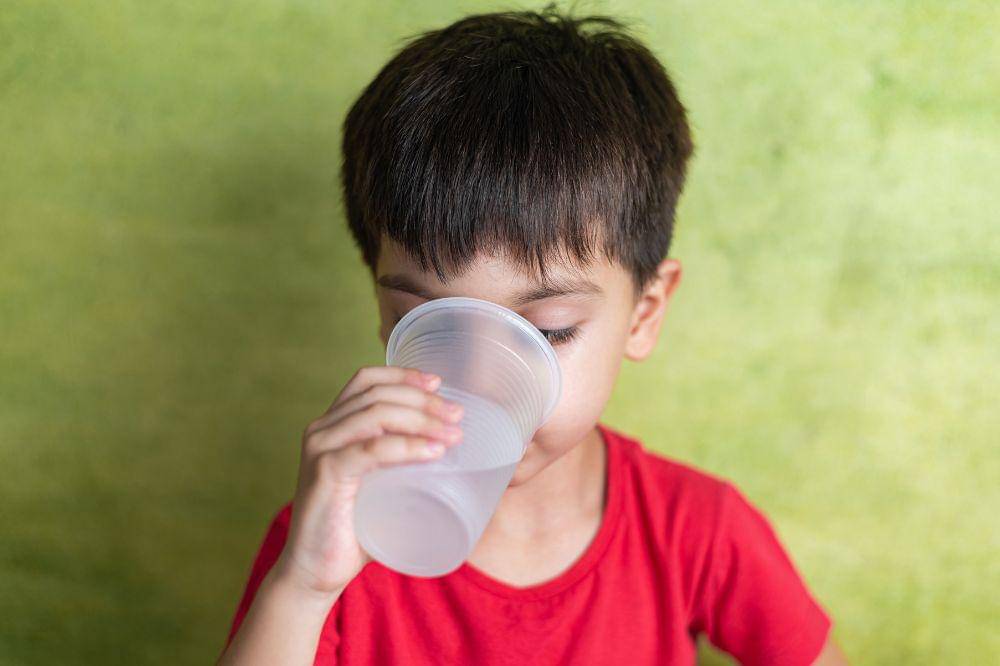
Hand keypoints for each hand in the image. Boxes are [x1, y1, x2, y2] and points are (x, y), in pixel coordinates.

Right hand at [271, 366, 464, 599]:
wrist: (316, 572)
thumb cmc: (354, 530)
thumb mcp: (381, 487)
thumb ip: (405, 468)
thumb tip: (457, 457)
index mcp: (332, 426)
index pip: (366, 380)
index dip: (403, 374)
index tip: (439, 383)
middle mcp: (322, 430)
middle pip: (378, 394)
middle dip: (424, 400)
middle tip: (458, 415)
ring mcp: (321, 450)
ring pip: (377, 415)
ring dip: (422, 419)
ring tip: (453, 435)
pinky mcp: (325, 474)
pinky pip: (371, 449)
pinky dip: (406, 447)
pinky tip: (432, 452)